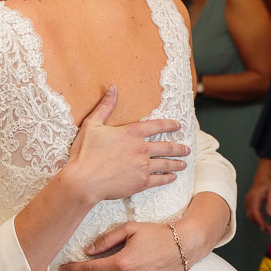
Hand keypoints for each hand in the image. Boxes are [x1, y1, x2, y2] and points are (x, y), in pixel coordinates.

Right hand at [63, 86, 188, 204]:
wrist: (83, 180)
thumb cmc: (85, 152)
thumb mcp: (92, 124)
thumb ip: (105, 106)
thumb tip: (113, 87)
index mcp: (131, 133)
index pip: (156, 126)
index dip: (169, 124)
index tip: (178, 125)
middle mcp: (141, 149)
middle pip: (166, 146)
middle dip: (179, 147)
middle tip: (186, 148)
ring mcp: (143, 166)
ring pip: (166, 164)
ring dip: (177, 163)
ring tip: (184, 163)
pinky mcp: (141, 183)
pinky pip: (160, 179)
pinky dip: (168, 178)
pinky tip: (172, 177)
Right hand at [244, 162, 270, 234]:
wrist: (262, 177)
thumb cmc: (268, 184)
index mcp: (254, 197)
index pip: (255, 212)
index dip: (259, 221)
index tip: (264, 228)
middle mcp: (248, 200)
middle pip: (252, 216)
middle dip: (260, 224)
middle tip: (270, 231)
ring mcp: (247, 202)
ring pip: (250, 216)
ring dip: (258, 223)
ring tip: (268, 228)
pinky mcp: (248, 204)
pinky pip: (250, 213)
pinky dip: (256, 219)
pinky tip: (262, 222)